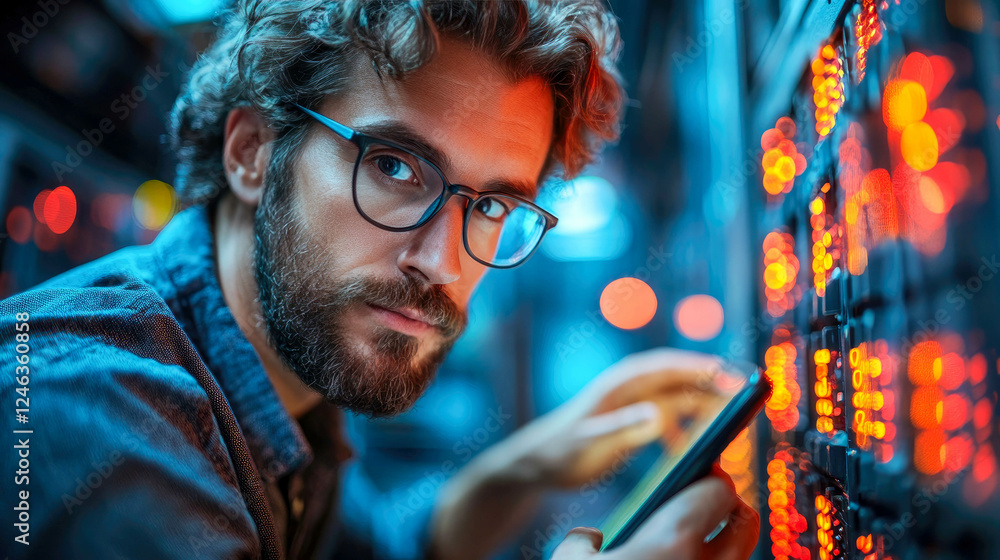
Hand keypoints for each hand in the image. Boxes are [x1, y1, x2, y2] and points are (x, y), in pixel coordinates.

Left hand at [507, 348, 736, 487]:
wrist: (537, 463)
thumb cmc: (558, 452)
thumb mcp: (589, 443)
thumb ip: (622, 428)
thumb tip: (658, 416)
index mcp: (620, 384)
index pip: (667, 366)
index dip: (700, 367)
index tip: (731, 373)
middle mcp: (631, 389)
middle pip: (681, 379)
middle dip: (714, 383)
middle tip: (748, 395)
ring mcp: (635, 404)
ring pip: (680, 398)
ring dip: (706, 406)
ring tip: (733, 420)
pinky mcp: (637, 422)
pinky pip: (672, 419)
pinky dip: (689, 428)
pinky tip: (695, 448)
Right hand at [551, 468, 759, 559]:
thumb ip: (581, 543)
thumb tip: (590, 540)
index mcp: (674, 541)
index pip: (720, 490)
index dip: (709, 478)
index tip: (697, 476)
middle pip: (746, 524)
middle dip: (731, 510)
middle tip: (707, 508)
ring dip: (721, 550)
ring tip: (689, 549)